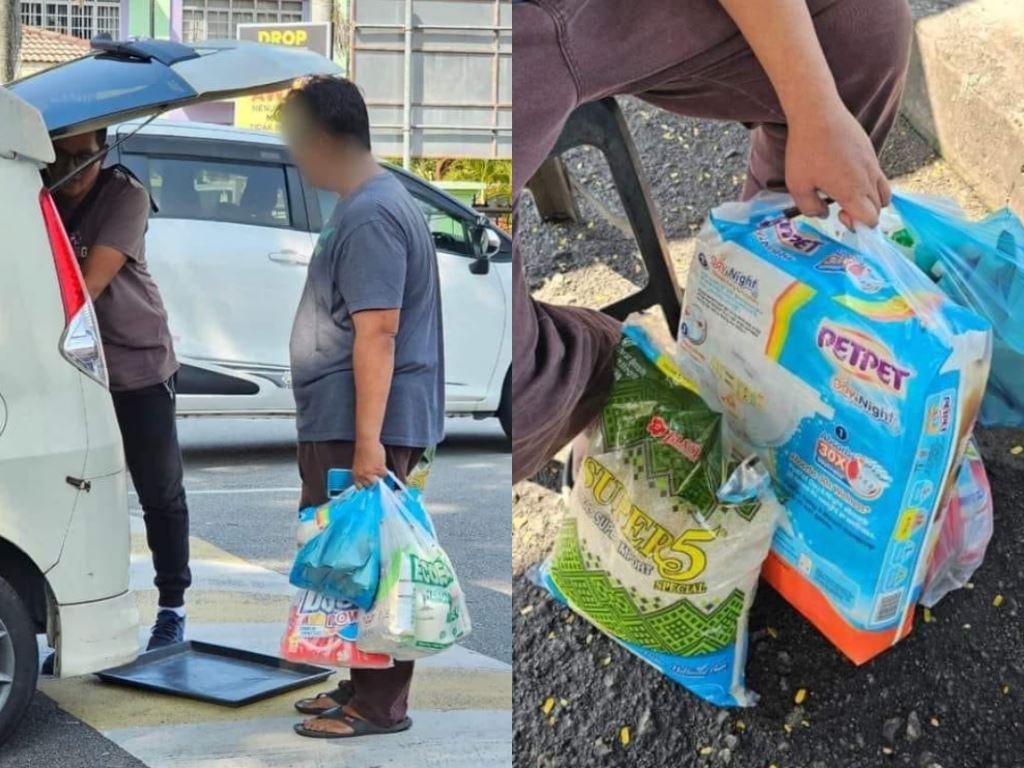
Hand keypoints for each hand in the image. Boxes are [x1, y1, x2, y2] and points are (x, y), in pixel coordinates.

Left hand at [352, 439, 387, 487]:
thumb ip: (363, 472)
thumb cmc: (362, 450)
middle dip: (372, 480)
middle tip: (374, 474)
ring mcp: (371, 473)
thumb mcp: (359, 464)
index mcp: (355, 474)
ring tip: (377, 468)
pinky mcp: (379, 469)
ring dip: (378, 476)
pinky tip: (380, 463)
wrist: (366, 443)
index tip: (368, 484)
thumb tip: (369, 478)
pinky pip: (383, 474)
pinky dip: (384, 469)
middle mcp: (362, 475)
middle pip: (369, 485)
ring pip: (377, 481)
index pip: (359, 486)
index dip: (364, 485)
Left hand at [784, 105, 890, 228]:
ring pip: (883, 192)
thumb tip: (824, 214)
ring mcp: (872, 163)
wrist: (818, 113)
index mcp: (852, 191)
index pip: (870, 219)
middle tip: (840, 207)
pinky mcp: (870, 151)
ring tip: (849, 195)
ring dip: (871, 201)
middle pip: (879, 208)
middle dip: (863, 215)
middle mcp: (868, 179)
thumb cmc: (805, 151)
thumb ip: (810, 208)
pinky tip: (847, 176)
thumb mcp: (797, 186)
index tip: (840, 216)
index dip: (857, 225)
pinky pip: (878, 175)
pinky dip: (869, 184)